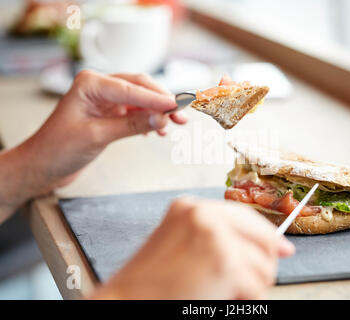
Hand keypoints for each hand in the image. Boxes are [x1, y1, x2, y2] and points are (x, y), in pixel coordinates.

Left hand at [14, 70, 186, 197]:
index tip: (179, 106)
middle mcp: (99, 87)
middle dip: (162, 102)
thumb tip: (161, 117)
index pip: (132, 88)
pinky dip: (149, 120)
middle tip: (182, 115)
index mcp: (90, 83)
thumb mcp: (97, 136)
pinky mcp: (110, 114)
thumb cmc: (58, 149)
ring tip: (176, 124)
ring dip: (158, 111)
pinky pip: (136, 113)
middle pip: (140, 88)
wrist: (43, 167)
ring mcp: (106, 100)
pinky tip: (158, 130)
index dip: (158, 98)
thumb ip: (131, 125)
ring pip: (141, 100)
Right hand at [92, 197, 294, 299]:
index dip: (266, 235)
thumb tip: (275, 247)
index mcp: (190, 207)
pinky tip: (219, 300)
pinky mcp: (224, 260)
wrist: (127, 301)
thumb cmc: (152, 283)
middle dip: (262, 265)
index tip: (283, 248)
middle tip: (243, 285)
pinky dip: (245, 301)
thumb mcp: (183, 246)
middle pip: (262, 239)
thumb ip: (221, 239)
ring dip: (250, 287)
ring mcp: (215, 234)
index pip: (244, 217)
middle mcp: (203, 213)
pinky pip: (257, 286)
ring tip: (220, 293)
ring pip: (264, 266)